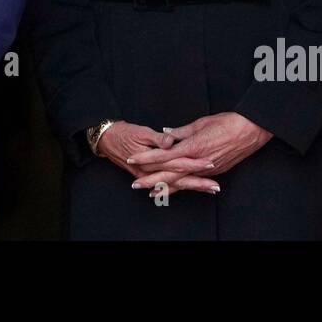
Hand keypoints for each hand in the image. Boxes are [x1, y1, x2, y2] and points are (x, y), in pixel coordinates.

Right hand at [92, 121, 216, 195]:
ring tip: (211, 189)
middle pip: (179, 179)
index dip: (195, 164)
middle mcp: (151, 171)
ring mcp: (148, 176)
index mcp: (151, 160)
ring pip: (174, 184)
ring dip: (193, 186)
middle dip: (198, 183)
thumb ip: (158, 138)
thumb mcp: (141, 132)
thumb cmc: (124, 133)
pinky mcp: (147, 176)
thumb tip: (171, 141)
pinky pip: (165, 185)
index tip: (211, 163)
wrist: (106, 140)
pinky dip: (178, 188)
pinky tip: (191, 189)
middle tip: (216, 186)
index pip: (177, 163)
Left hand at [126, 112, 273, 196]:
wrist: (252, 130)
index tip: (133, 159)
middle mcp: (198, 161)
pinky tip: (174, 191)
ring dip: (165, 187)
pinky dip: (182, 187)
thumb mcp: (201, 123)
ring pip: (182, 181)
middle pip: (170, 173)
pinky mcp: (216, 172)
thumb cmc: (228, 122)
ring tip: (150, 193)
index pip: (164, 154)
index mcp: (192, 146)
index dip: (147, 158)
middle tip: (135, 184)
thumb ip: (182, 131)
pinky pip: (194, 181)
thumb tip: (167, 135)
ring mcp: (207, 169)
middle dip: (151, 179)